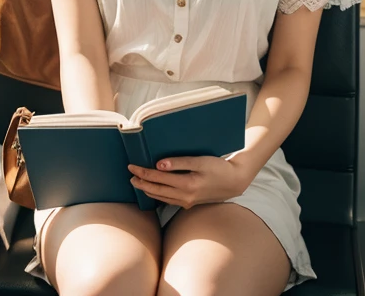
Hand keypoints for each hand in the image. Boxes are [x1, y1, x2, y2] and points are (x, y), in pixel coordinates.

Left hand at [128, 156, 252, 208]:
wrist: (234, 181)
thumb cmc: (218, 167)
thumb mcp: (200, 161)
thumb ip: (179, 162)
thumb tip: (159, 165)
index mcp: (187, 184)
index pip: (158, 178)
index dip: (143, 172)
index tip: (132, 166)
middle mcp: (185, 196)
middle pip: (157, 190)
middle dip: (142, 183)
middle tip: (130, 176)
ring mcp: (188, 202)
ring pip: (162, 198)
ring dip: (148, 191)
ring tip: (138, 184)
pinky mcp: (190, 203)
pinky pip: (170, 201)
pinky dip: (159, 196)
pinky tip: (155, 192)